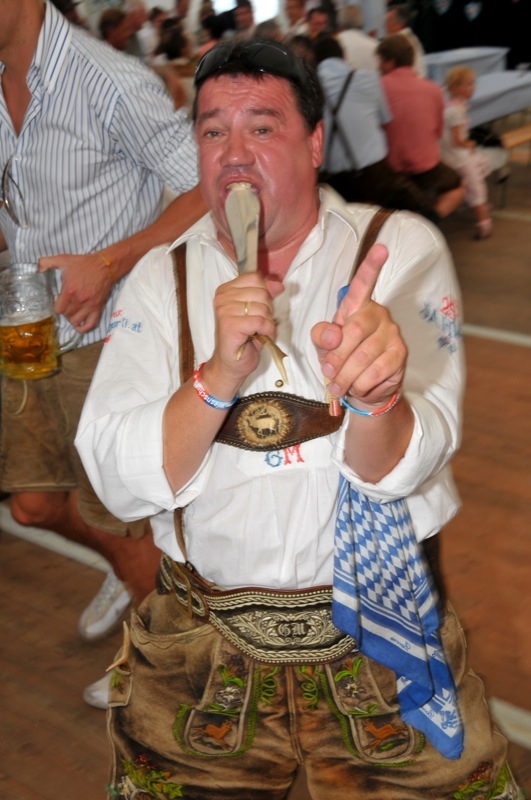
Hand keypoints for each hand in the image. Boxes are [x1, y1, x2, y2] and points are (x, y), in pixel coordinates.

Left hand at [39, 252, 114, 332]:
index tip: (58, 302)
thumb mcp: (63, 259)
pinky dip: (84, 328)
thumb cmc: (84, 263)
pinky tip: (79, 326)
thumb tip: (37, 269)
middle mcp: (79, 301)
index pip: (59, 309)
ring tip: (72, 313)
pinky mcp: (98, 308)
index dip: (57, 307)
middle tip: (65, 306)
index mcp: (69, 291)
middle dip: (64, 312)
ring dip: (72, 319)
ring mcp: (90, 306)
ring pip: (76, 321)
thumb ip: (47, 262)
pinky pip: (91, 324)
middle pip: (67, 315)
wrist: (105, 266)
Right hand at [204, 272, 276, 393]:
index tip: (262, 309)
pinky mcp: (230, 325)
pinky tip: (260, 338)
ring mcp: (224, 311)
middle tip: (258, 325)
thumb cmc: (243, 339)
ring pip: (263, 308)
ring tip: (257, 333)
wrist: (230, 365)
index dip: (267, 292)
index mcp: (226, 290)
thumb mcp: (256, 311)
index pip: (255, 278)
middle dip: (268, 311)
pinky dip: (266, 331)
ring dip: (267, 323)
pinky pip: (260, 321)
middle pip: (262, 292)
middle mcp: (222, 298)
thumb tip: (278, 284)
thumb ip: (265, 294)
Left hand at [311, 243, 406, 408]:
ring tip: (338, 385)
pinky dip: (361, 384)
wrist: (362, 386)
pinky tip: (357, 386)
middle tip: (328, 374)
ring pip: (364, 356)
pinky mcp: (400, 354)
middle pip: (354, 332)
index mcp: (357, 305)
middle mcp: (378, 314)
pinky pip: (376, 371)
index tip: (381, 248)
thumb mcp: (323, 346)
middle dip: (336, 358)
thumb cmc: (341, 358)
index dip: (371, 265)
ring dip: (346, 376)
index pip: (363, 283)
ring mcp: (392, 333)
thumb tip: (333, 335)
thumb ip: (322, 336)